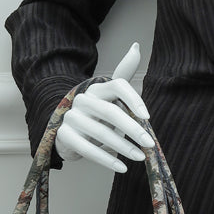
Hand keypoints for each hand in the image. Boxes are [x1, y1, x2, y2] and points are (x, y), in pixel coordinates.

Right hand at [55, 42, 152, 170]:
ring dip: (123, 148)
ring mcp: (71, 117)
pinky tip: (121, 167)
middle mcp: (83, 100)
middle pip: (111, 112)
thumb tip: (136, 46)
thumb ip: (123, 73)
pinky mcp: (64, 135)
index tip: (148, 118)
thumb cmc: (96, 113)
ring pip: (101, 133)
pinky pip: (87, 149)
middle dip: (133, 129)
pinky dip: (106, 160)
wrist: (66, 131)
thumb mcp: (109, 94)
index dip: (133, 99)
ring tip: (139, 157)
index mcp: (97, 88)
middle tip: (149, 144)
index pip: (117, 85)